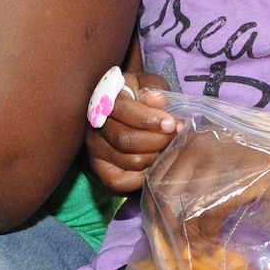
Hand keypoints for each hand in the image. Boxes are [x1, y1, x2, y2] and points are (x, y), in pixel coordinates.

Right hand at [84, 70, 177, 193]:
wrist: (122, 116)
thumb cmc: (139, 99)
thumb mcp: (147, 86)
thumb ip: (155, 90)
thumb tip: (158, 101)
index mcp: (105, 99)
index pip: (122, 110)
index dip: (149, 119)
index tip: (171, 124)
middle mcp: (94, 125)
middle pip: (126, 139)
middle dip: (158, 141)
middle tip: (174, 138)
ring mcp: (95, 149)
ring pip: (130, 161)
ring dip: (155, 158)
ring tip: (166, 149)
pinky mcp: (100, 170)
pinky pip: (120, 182)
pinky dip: (141, 177)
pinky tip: (152, 165)